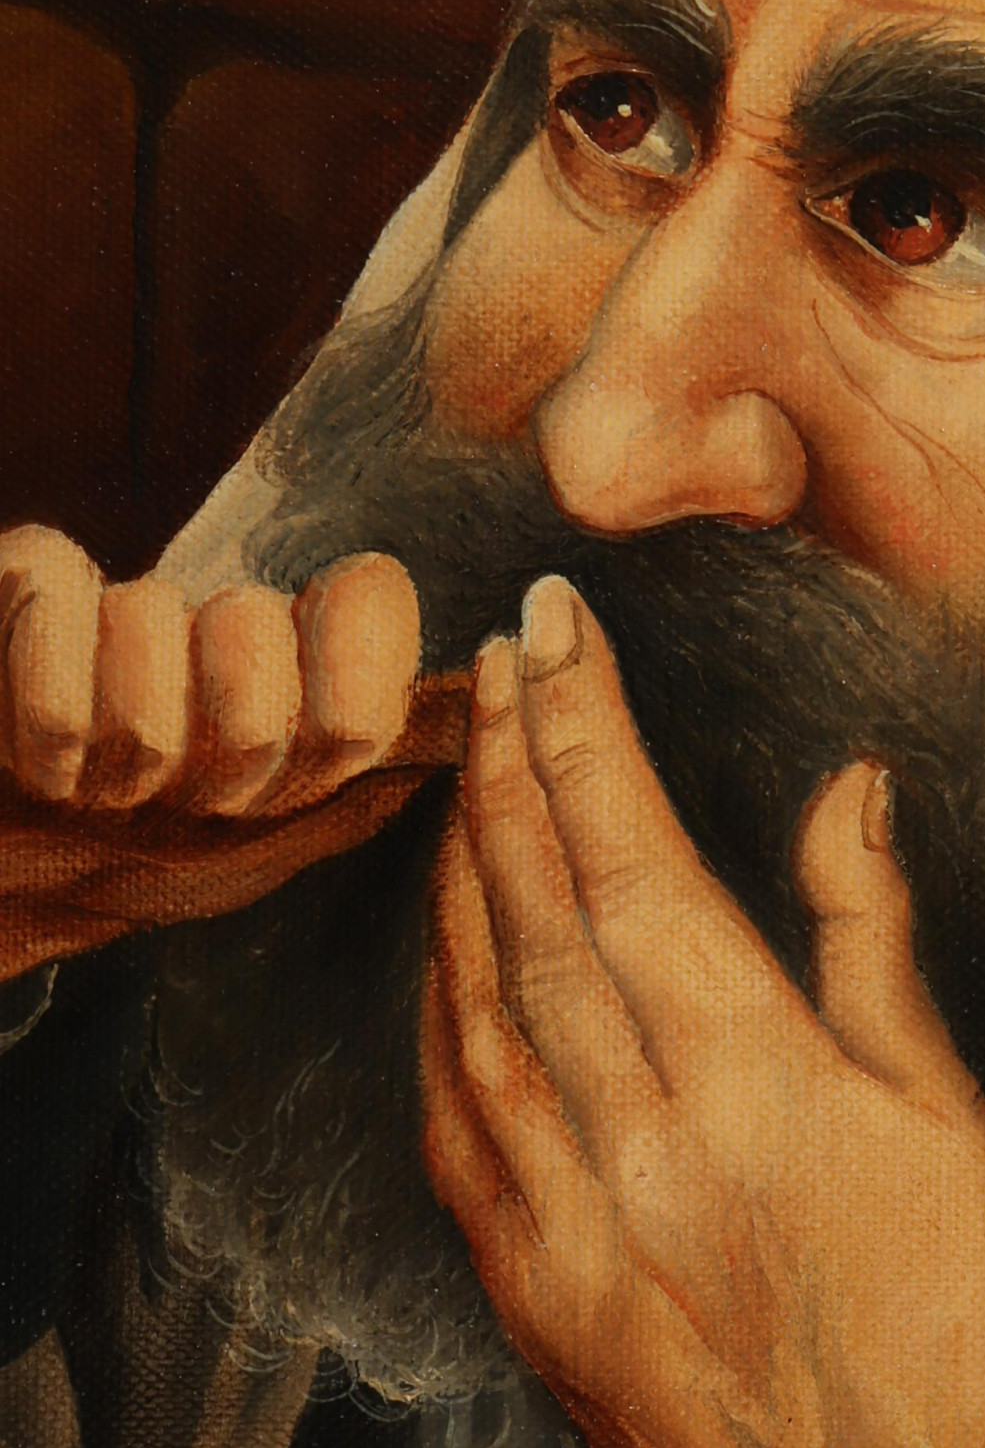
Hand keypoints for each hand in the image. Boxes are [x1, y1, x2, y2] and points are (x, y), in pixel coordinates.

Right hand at [0, 526, 465, 985]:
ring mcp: (116, 593)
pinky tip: (41, 755)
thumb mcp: (251, 851)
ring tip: (97, 783)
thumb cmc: (105, 869)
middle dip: (211, 745)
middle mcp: (210, 615)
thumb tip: (477, 711)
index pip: (374, 596)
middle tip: (172, 796)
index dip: (341, 700)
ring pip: (155, 619)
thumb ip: (361, 784)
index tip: (291, 777)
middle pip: (265, 627)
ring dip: (120, 746)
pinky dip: (45, 706)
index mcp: (289, 666)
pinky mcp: (25, 578)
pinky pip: (55, 587)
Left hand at [423, 576, 984, 1447]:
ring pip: (477, 1003)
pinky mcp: (526, 1297)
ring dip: (460, 870)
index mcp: (761, 1085)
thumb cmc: (945, 1325)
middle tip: (496, 660)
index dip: (585, 732)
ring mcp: (569, 1226)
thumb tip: (847, 788)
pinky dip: (435, 1013)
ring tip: (463, 768)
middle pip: (542, 909)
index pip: (639, 861)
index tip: (554, 632)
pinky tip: (444, 947)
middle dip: (511, 763)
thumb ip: (871, 943)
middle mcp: (646, 1143)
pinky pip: (450, 1123)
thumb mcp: (946, 1120)